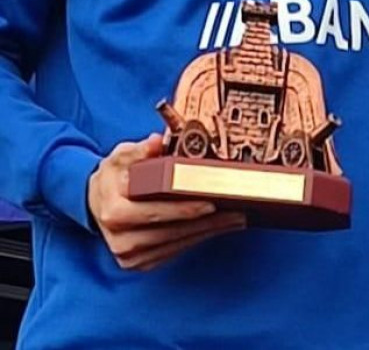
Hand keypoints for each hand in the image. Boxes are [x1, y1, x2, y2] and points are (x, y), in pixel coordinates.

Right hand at [87, 133, 246, 270]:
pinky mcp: (138, 262)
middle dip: (206, 221)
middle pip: (170, 230)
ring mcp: (128, 254)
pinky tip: (218, 227)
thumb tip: (157, 142)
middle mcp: (119, 237)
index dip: (184, 208)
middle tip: (236, 210)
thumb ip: (141, 150)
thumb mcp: (122, 156)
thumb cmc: (115, 176)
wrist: (96, 200)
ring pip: (175, 243)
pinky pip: (173, 251)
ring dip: (207, 232)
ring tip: (235, 218)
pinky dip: (197, 239)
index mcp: (114, 210)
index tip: (211, 201)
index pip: (155, 210)